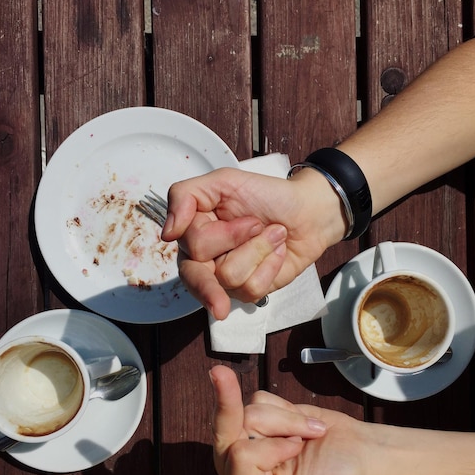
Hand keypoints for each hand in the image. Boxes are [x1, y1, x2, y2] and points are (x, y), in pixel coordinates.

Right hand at [163, 167, 345, 318]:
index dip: (224, 234)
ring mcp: (225, 279)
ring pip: (229, 279)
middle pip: (198, 274)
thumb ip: (184, 195)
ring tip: (271, 236)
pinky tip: (276, 254)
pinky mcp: (248, 292)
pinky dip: (270, 266)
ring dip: (260, 251)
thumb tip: (167, 233)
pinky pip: (251, 289)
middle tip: (259, 224)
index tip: (249, 218)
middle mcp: (203, 259)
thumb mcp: (223, 181)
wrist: (308, 212)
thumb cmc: (266, 196)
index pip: (191, 244)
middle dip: (239, 245)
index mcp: (193, 231)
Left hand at [209, 365, 367, 474]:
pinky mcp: (253, 415)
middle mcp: (233, 470)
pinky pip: (259, 397)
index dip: (274, 448)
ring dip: (288, 418)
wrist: (356, 454)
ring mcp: (242, 439)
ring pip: (249, 408)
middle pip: (229, 427)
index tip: (297, 449)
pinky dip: (286, 406)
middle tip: (294, 421)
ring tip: (308, 435)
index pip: (241, 456)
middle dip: (270, 421)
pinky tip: (300, 423)